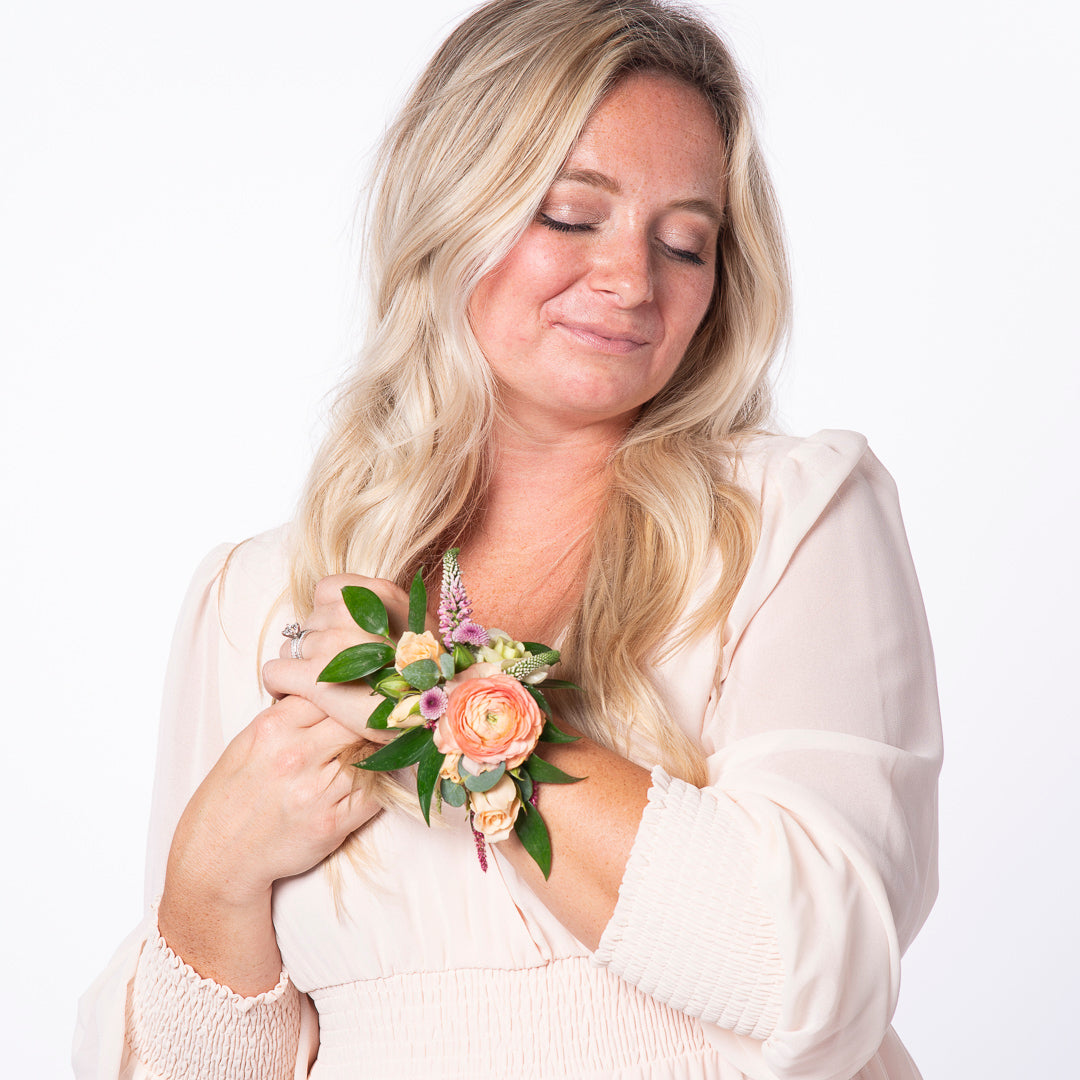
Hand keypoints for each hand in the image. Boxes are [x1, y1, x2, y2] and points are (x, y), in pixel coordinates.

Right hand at [165, 694, 379, 905]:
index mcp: (273, 729)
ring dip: (378, 752)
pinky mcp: (331, 824)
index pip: (328, 692)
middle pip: (355, 720)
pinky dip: (380, 785)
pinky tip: (374, 780)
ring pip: (370, 754)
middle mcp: (295, 756)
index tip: (355, 700)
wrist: (216, 856)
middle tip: (376, 724)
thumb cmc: (230, 797)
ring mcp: (314, 791)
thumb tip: (328, 695)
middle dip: (366, 721)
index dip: (345, 696)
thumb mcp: (247, 743)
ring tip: (378, 751)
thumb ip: (288, 717)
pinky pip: (374, 795)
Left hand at [263, 573, 414, 737]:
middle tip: (341, 672)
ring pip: (289, 647)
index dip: (328, 616)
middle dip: (318, 646)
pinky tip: (292, 695)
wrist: (439, 715)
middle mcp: (353, 612)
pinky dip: (279, 685)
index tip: (340, 638)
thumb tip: (345, 612)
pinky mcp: (313, 677)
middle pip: (308, 622)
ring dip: (301, 666)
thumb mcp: (415, 625)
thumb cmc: (429, 677)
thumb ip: (380, 610)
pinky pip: (274, 672)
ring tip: (325, 687)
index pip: (326, 590)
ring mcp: (332, 643)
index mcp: (378, 593)